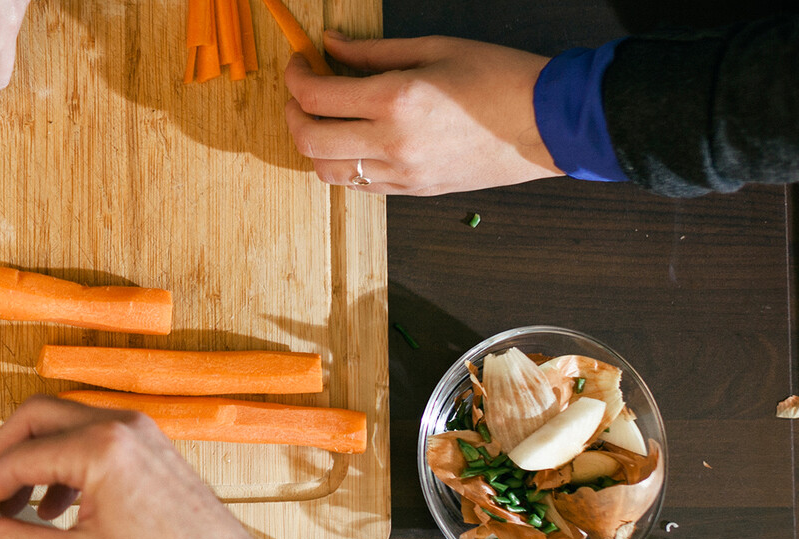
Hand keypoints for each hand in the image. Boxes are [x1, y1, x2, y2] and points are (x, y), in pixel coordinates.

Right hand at [0, 396, 280, 538]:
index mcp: (100, 448)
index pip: (17, 459)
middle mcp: (120, 427)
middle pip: (36, 418)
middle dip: (1, 455)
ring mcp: (139, 433)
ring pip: (64, 424)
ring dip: (33, 458)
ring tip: (17, 509)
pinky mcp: (149, 447)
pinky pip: (92, 438)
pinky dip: (64, 463)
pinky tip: (57, 508)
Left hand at [284, 32, 563, 194]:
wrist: (549, 123)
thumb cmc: (500, 77)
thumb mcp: (435, 48)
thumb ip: (373, 51)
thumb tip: (331, 45)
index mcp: (396, 100)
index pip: (317, 97)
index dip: (297, 77)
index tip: (300, 63)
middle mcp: (392, 143)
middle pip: (309, 141)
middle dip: (292, 114)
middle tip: (300, 94)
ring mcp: (402, 173)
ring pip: (328, 172)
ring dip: (313, 145)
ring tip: (322, 120)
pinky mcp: (414, 191)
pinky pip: (358, 186)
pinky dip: (342, 164)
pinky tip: (351, 141)